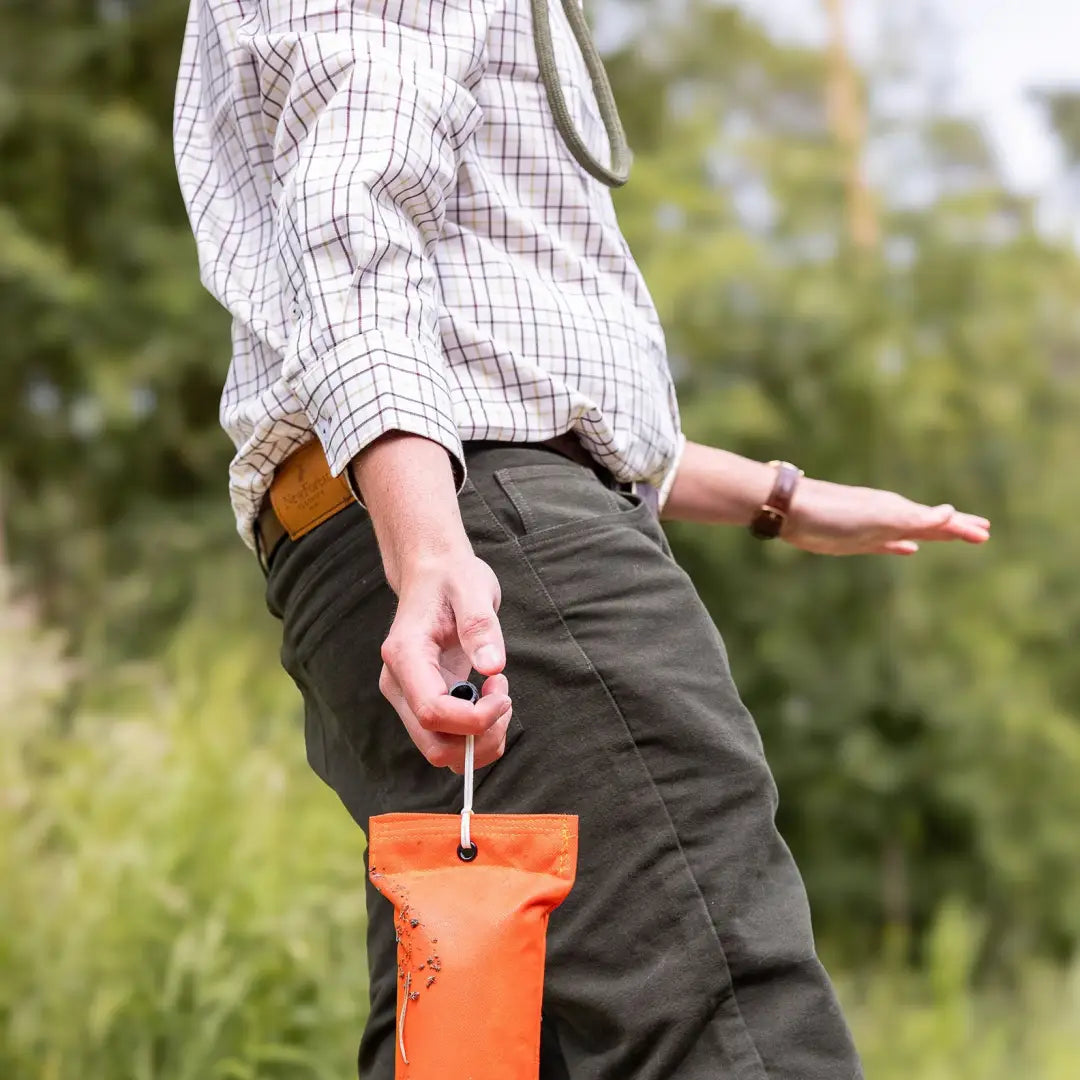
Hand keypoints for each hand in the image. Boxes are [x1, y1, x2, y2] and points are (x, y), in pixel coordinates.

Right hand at [350, 432, 511, 771]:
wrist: (432, 573)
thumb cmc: (452, 577)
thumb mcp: (472, 588)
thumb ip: (480, 626)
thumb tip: (492, 666)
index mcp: (405, 655)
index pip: (432, 711)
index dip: (475, 718)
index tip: (503, 690)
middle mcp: (398, 683)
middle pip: (434, 745)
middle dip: (480, 737)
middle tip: (504, 697)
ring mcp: (408, 696)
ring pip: (441, 751)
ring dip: (481, 740)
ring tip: (500, 696)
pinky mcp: (422, 702)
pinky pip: (448, 739)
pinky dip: (477, 734)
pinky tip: (491, 699)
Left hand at [784, 477, 990, 555]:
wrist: (791, 509)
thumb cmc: (834, 513)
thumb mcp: (877, 516)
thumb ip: (913, 518)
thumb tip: (951, 512)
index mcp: (899, 511)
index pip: (940, 520)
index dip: (962, 527)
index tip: (986, 532)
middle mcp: (889, 517)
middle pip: (931, 524)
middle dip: (956, 529)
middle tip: (983, 533)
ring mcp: (873, 528)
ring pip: (912, 532)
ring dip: (932, 535)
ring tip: (950, 536)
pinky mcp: (854, 539)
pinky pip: (886, 543)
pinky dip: (901, 545)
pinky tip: (908, 549)